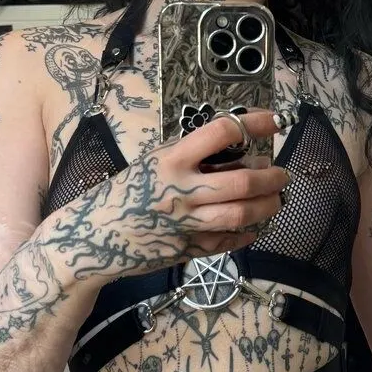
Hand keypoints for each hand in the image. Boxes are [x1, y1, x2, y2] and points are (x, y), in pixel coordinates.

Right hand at [49, 111, 289, 280]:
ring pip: (243, 214)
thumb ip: (189, 156)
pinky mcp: (187, 250)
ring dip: (268, 205)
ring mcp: (186, 224)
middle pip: (243, 181)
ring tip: (276, 198)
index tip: (274, 121)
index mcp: (170, 160)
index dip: (254, 123)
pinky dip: (248, 232)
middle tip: (281, 173)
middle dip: (272, 176)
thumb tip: (236, 147)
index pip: (222, 132)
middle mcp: (181, 191)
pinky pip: (229, 241)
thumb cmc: (123, 194)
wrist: (90, 237)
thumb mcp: (152, 163)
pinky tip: (256, 226)